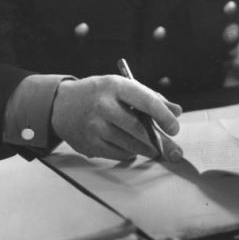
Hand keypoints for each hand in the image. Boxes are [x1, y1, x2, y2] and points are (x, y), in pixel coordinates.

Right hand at [51, 74, 182, 160]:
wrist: (62, 105)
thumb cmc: (99, 94)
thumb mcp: (121, 87)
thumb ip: (150, 98)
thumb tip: (176, 111)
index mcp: (115, 86)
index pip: (145, 100)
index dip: (163, 115)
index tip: (174, 127)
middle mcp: (103, 105)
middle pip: (138, 128)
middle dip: (160, 142)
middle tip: (174, 150)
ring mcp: (94, 126)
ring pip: (129, 144)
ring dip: (147, 149)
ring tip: (155, 149)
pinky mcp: (89, 144)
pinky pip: (118, 154)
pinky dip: (130, 154)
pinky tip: (133, 150)